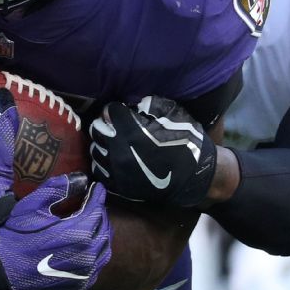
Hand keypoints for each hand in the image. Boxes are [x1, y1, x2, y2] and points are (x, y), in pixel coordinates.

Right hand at [0, 173, 111, 289]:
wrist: (2, 273)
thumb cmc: (16, 237)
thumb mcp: (31, 207)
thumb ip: (58, 190)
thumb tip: (82, 177)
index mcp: (78, 233)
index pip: (97, 209)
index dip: (98, 195)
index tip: (97, 187)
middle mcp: (87, 255)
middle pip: (104, 227)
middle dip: (100, 212)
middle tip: (92, 203)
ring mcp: (85, 273)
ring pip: (104, 248)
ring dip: (101, 232)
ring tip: (91, 222)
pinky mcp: (80, 285)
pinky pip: (97, 266)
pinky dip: (97, 252)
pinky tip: (87, 246)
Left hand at [89, 96, 215, 210]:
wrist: (194, 177)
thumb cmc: (185, 142)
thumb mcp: (173, 113)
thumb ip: (148, 104)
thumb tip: (131, 105)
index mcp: (131, 130)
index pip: (109, 111)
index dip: (116, 109)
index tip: (123, 111)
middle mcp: (118, 150)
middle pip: (96, 129)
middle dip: (105, 124)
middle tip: (116, 125)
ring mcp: (116, 169)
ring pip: (95, 149)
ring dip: (102, 142)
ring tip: (115, 142)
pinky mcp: (118, 185)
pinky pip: (99, 170)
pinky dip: (103, 161)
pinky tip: (114, 158)